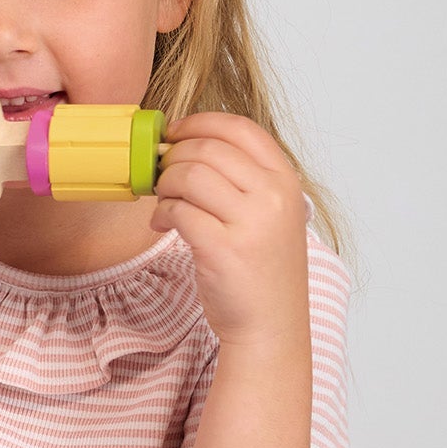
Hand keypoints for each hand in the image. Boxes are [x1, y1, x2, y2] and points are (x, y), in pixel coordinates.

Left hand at [149, 113, 309, 346]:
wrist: (270, 325)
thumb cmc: (262, 270)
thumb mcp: (269, 214)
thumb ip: (242, 180)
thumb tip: (187, 148)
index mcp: (285, 181)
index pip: (240, 128)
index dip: (199, 123)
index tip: (175, 133)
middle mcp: (272, 196)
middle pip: (207, 149)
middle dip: (173, 158)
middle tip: (161, 175)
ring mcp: (250, 223)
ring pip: (189, 176)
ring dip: (164, 185)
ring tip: (163, 202)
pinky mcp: (222, 249)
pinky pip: (178, 211)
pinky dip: (162, 214)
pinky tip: (162, 225)